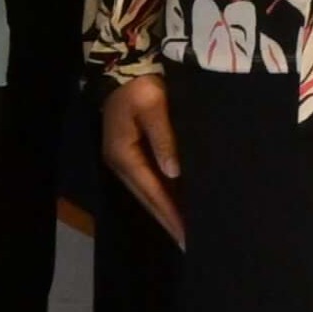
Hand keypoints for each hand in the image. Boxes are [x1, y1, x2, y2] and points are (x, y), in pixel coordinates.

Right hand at [96, 75, 184, 237]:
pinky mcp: (133, 155)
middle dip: (168, 221)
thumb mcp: (153, 106)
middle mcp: (122, 164)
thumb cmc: (140, 86)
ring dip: (167, 212)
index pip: (152, 192)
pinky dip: (164, 197)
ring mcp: (126, 161)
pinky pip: (150, 183)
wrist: (125, 68)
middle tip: (190, 243)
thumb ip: (164, 138)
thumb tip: (174, 172)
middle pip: (148, 199)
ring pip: (149, 194)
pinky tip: (179, 206)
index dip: (170, 214)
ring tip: (187, 232)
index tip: (186, 235)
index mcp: (124, 155)